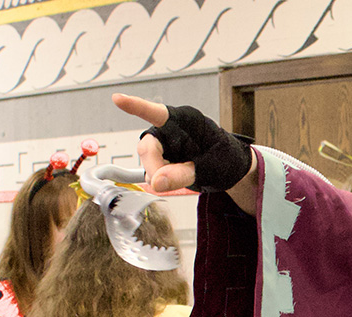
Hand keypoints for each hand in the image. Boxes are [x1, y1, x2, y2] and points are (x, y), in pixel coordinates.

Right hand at [113, 93, 256, 209]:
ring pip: (148, 161)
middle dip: (153, 166)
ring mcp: (165, 144)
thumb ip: (183, 174)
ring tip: (184, 177)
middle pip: (148, 146)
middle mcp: (170, 130)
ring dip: (158, 174)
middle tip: (163, 183)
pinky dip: (160, 179)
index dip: (136, 106)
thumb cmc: (225, 159)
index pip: (157, 112)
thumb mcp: (210, 168)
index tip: (118, 99)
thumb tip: (155, 182)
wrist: (232, 168)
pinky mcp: (162, 158)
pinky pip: (153, 171)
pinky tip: (175, 179)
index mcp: (185, 121)